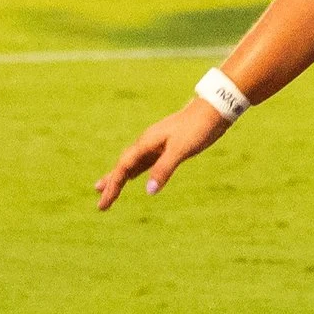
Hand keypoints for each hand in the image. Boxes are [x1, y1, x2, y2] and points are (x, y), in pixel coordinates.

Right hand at [94, 100, 230, 209]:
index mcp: (146, 143)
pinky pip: (144, 162)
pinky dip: (135, 171)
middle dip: (111, 183)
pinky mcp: (166, 146)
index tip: (103, 204)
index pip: (123, 168)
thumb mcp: (181, 150)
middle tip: (100, 200)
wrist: (214, 109)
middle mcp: (147, 143)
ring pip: (132, 163)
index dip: (112, 186)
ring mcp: (156, 144)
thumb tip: (149, 191)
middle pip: (123, 166)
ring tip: (107, 188)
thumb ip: (164, 169)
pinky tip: (133, 176)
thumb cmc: (197, 128)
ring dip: (120, 177)